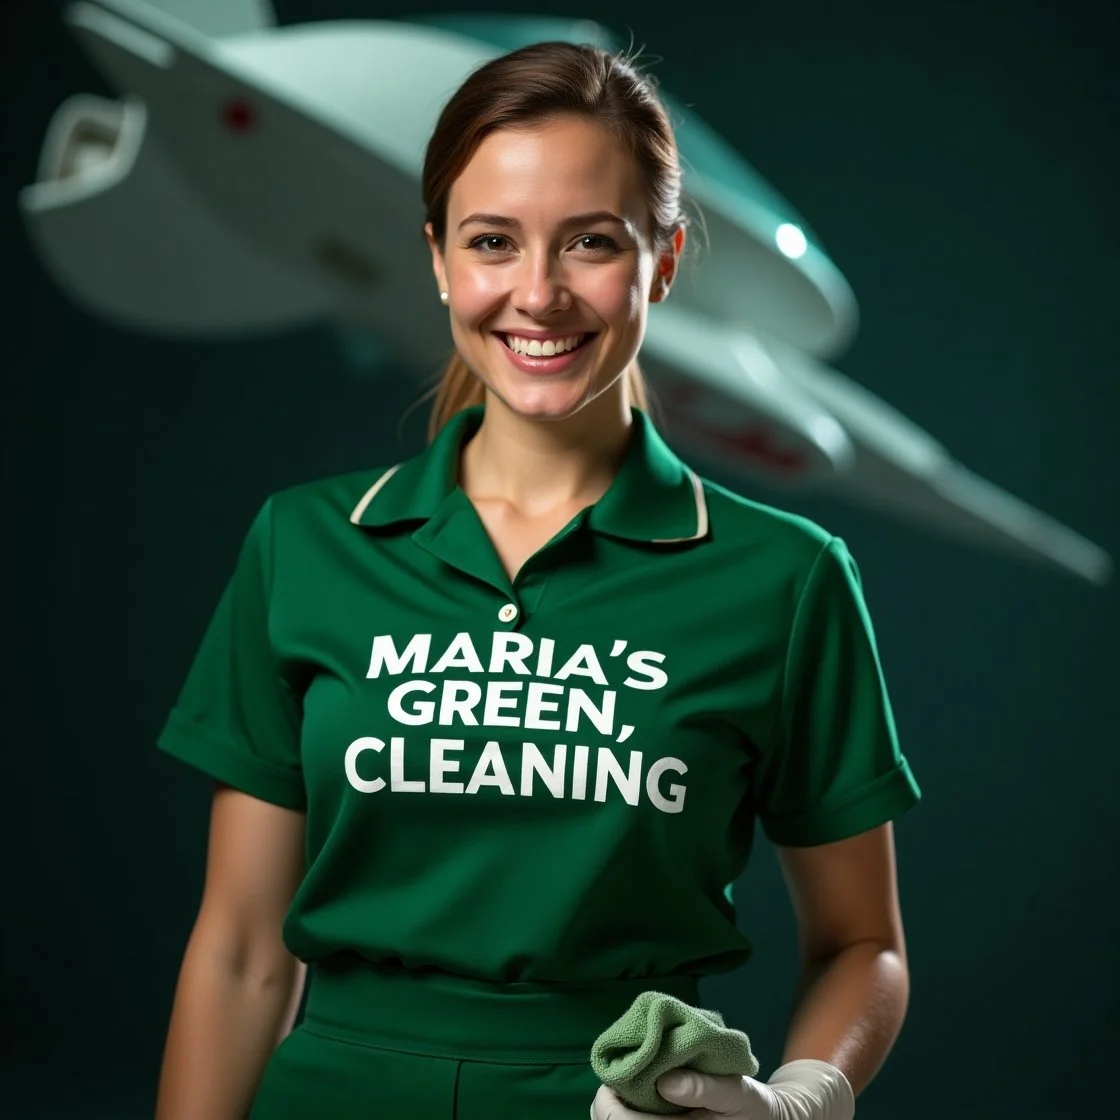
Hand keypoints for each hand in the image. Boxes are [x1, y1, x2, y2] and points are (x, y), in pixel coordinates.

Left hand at [590, 1060, 853, 1119]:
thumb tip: (666, 1081)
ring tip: (634, 1082)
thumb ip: (704, 1086)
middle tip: (622, 1073)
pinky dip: (630, 1111)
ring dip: (619, 1107)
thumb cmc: (755, 1109)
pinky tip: (644, 1096)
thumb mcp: (737, 1092)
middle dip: (610, 1101)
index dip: (608, 1101)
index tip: (615, 1073)